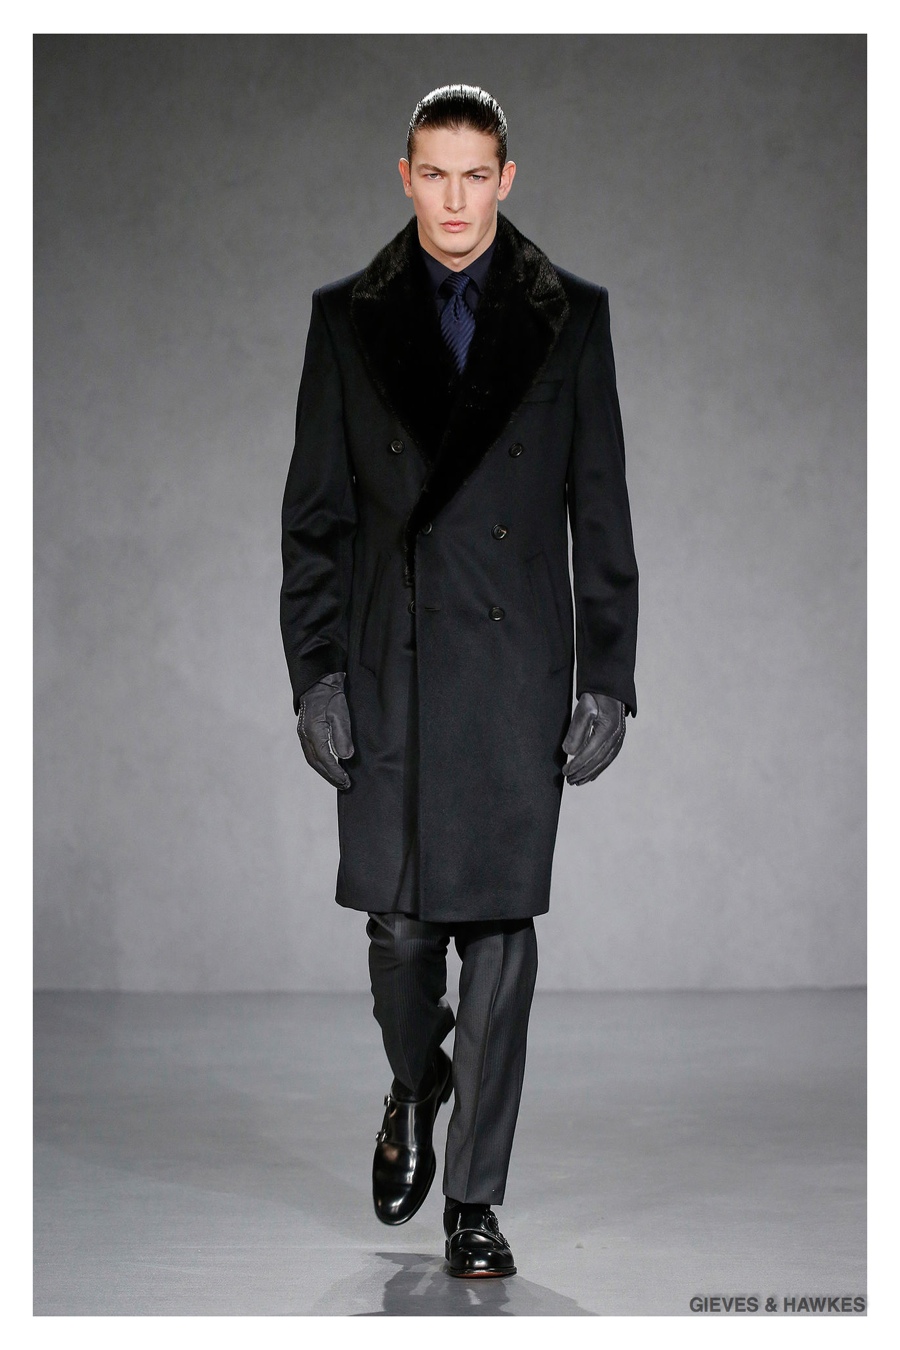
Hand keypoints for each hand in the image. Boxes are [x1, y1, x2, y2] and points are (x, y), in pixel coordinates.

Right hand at [297, 672, 354, 789]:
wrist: (319, 683)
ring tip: (338, 780)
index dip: (335, 772)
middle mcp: (305, 736)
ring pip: (312, 760)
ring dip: (325, 772)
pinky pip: (311, 753)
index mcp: (313, 731)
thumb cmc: (331, 696)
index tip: (346, 781)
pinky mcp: (305, 733)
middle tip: (344, 785)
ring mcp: (303, 735)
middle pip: (316, 763)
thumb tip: (345, 757)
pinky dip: (320, 764)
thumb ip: (342, 736)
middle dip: (330, 776)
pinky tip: (329, 767)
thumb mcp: (341, 714)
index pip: (325, 758)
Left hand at [562, 692, 625, 785]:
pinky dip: (599, 768)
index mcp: (607, 730)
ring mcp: (619, 739)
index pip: (589, 753)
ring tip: (577, 782)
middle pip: (597, 761)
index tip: (565, 771)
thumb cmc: (595, 696)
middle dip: (582, 773)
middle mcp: (616, 737)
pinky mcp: (618, 739)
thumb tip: (569, 752)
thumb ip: (576, 730)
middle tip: (568, 780)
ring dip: (590, 774)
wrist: (610, 688)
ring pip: (604, 762)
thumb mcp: (583, 709)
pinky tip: (591, 775)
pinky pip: (609, 758)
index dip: (577, 764)